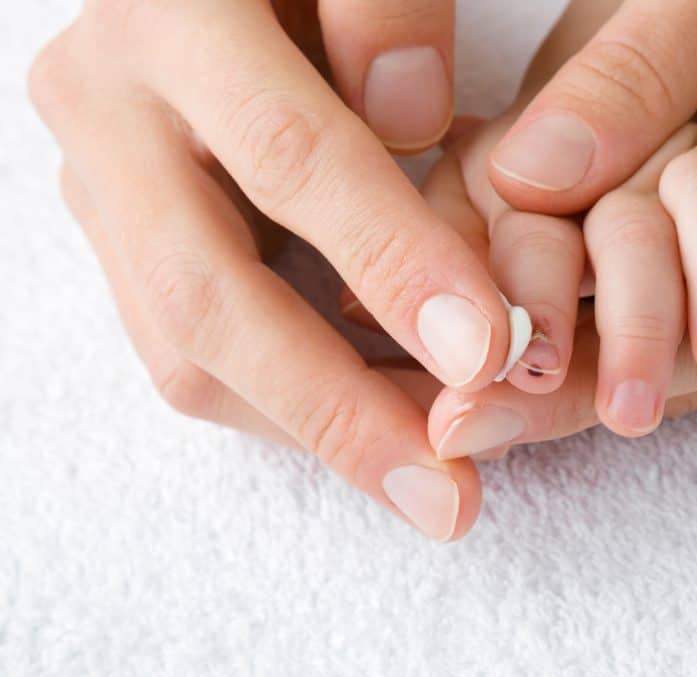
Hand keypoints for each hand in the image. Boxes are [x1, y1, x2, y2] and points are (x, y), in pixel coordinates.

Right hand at [28, 0, 519, 540]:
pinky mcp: (121, 236)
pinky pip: (190, 350)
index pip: (292, 158)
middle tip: (447, 498)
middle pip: (208, 298)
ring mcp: (100, 182)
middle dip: (338, 410)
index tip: (486, 354)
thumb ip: (383, 8)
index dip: (393, 263)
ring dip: (312, 429)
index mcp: (171, 14)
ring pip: (185, 350)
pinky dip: (286, 402)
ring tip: (423, 482)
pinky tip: (369, 426)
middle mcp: (108, 107)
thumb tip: (410, 124)